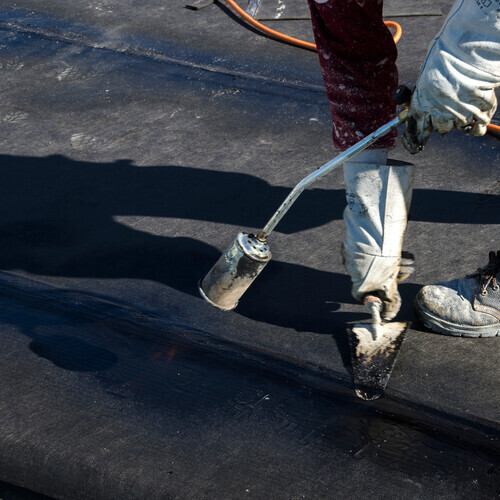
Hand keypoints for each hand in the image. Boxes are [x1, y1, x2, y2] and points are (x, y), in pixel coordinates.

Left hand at [402, 0, 499, 153]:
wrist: (468, 47)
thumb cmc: (445, 54)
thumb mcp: (426, 74)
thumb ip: (425, 92)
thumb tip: (424, 100)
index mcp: (422, 104)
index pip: (414, 131)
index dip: (412, 141)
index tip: (414, 145)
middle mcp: (440, 112)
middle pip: (441, 129)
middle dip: (443, 121)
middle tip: (448, 107)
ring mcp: (461, 112)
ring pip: (459, 126)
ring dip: (461, 119)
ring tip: (465, 102)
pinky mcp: (480, 109)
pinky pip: (479, 127)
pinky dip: (478, 128)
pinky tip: (476, 124)